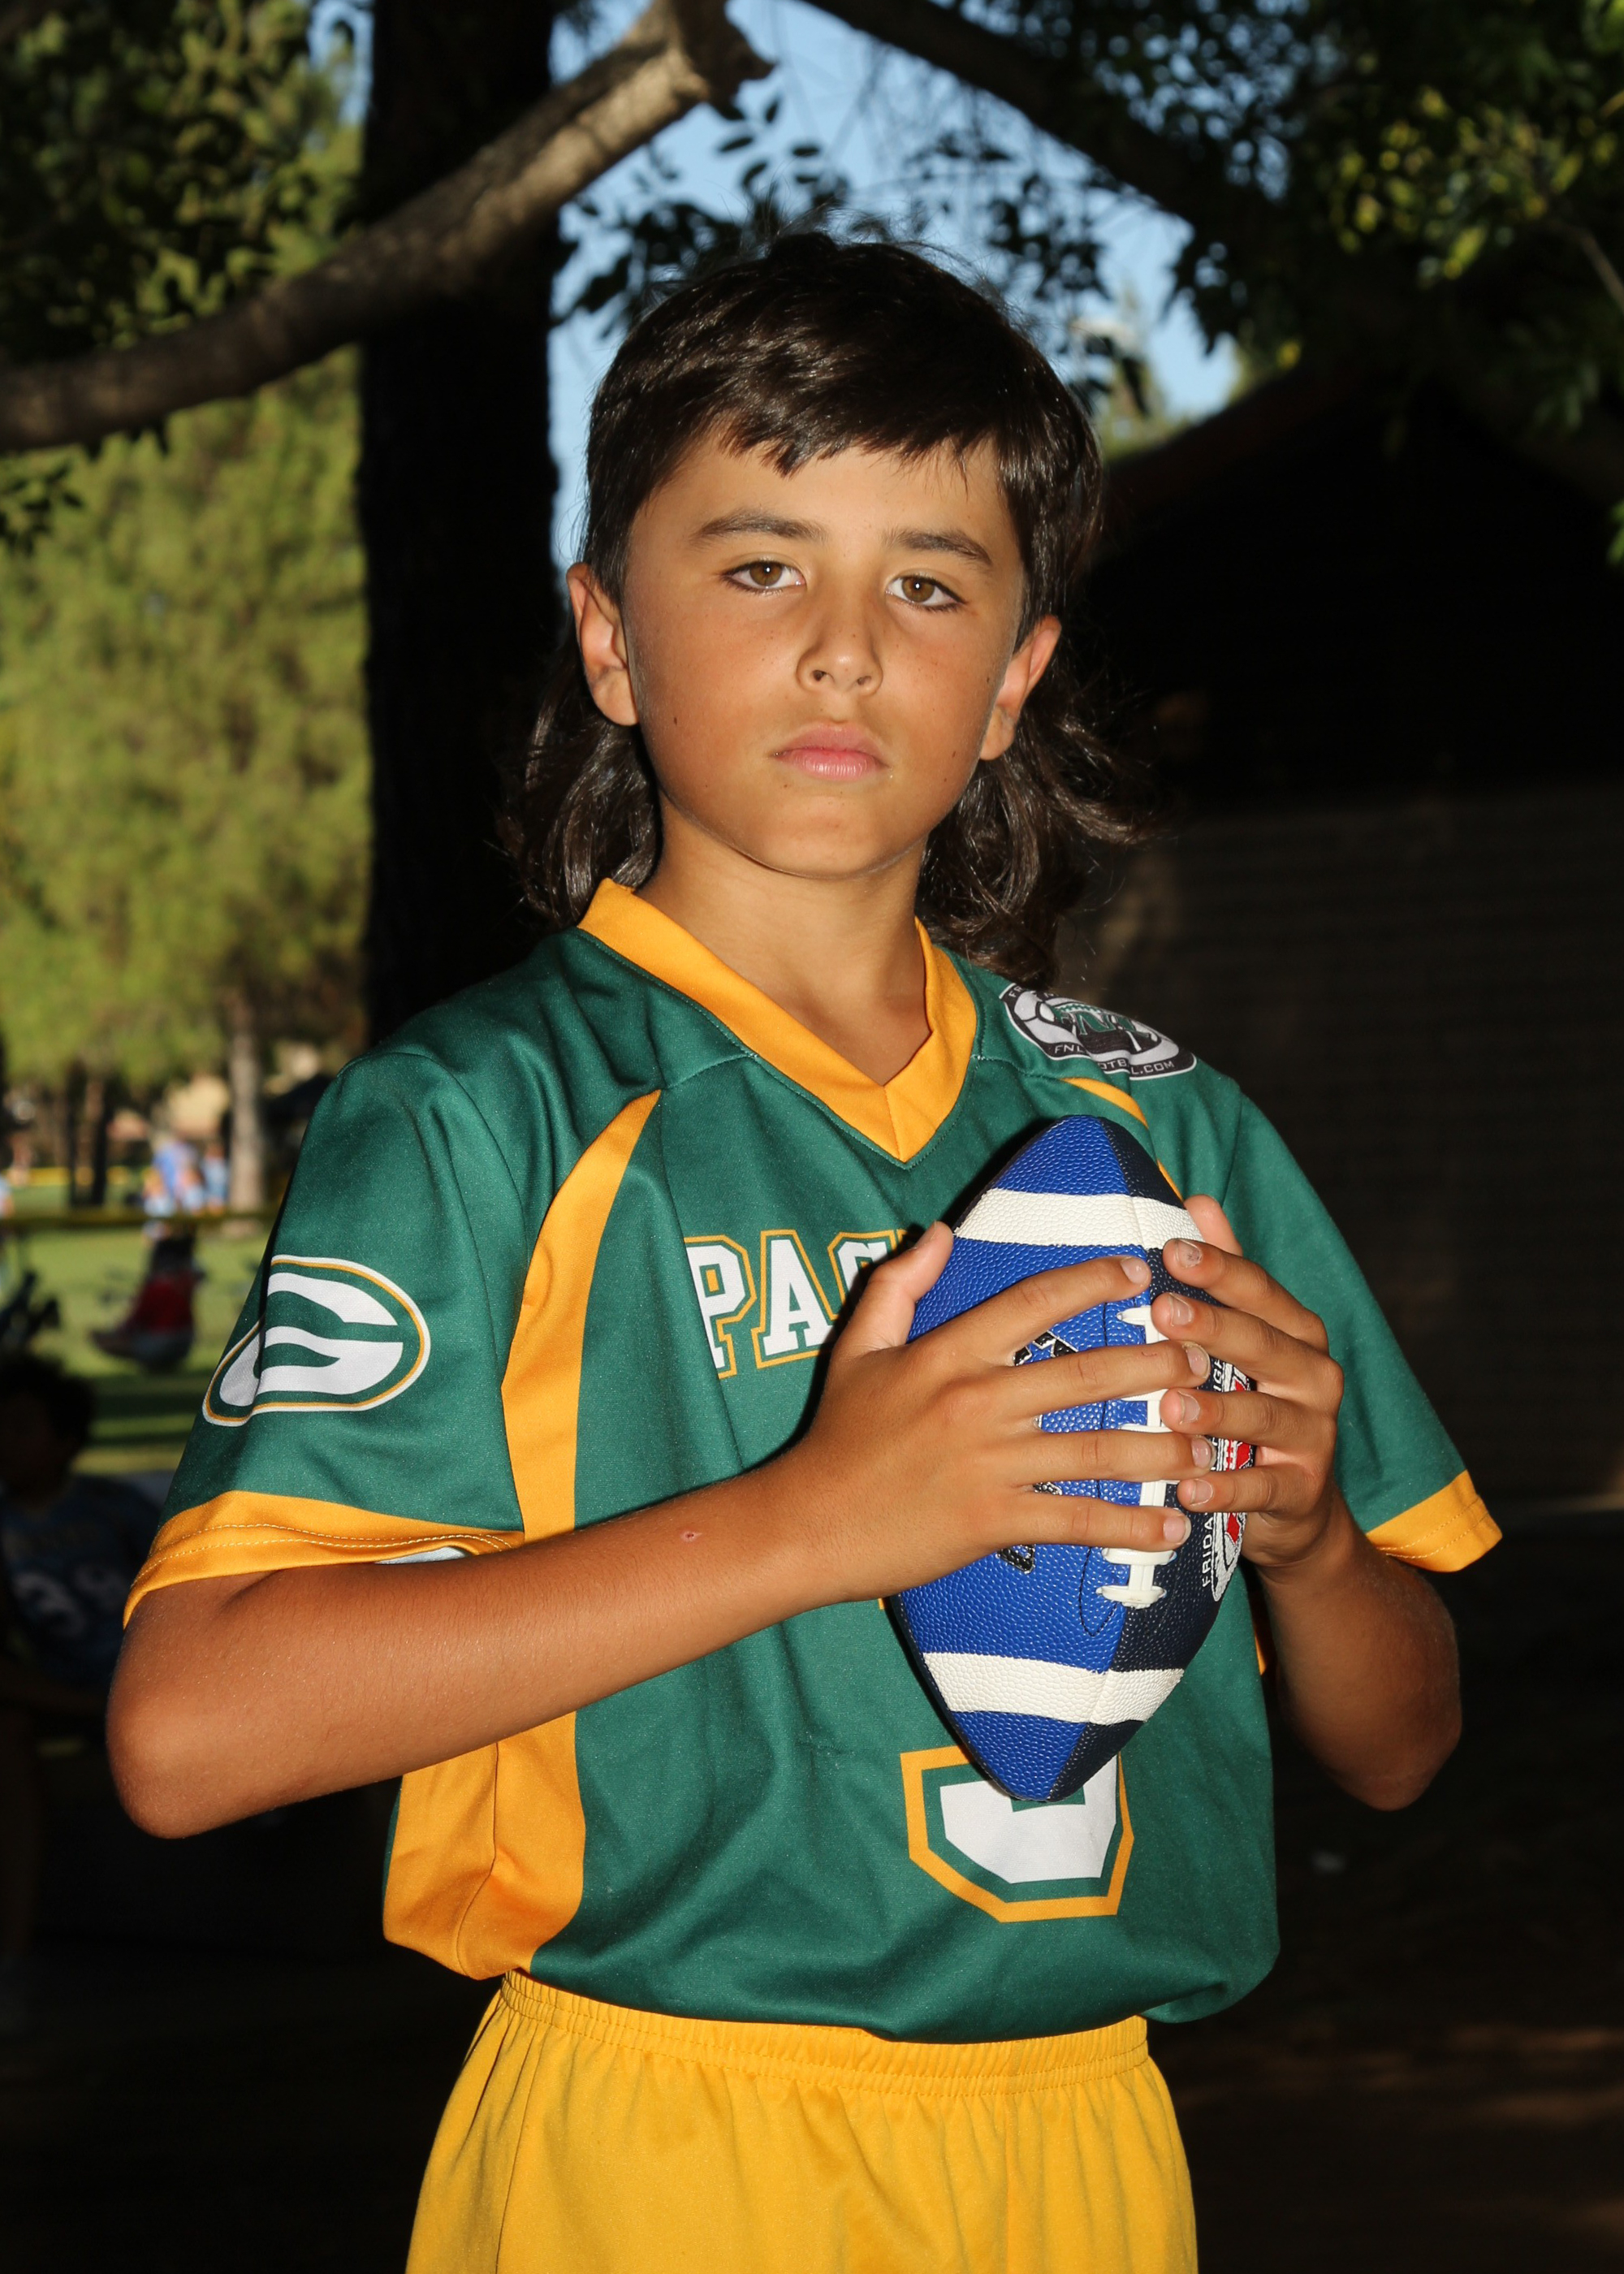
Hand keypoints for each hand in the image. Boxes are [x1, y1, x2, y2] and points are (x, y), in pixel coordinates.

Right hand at [778, 1221, 1223, 1604]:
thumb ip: (897, 1284)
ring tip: (1210, 1441)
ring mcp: (988, 1463)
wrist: (806, 1525)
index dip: (1092, 1281)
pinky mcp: (993, 1520)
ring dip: (1161, 1447)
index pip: (1033, 1301)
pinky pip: (1077, 1519)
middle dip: (1156, 1364)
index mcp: (947, 1353)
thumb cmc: (837, 1436)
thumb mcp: (857, 1348)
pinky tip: (1174, 1525)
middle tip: (1204, 1358)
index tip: (1140, 1272)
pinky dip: (1131, 1526)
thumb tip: (941, 1231)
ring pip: (1096, 1449)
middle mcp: (975, 1401)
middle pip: (1086, 1373)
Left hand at [1146, 1195, 1347, 1572]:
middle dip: (1214, 1328)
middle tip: (1162, 1312)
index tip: (1171, 1250)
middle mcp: (1314, 1377)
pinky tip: (1188, 1489)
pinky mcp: (1302, 1490)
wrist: (1299, 1507)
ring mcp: (1313, 1436)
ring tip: (1170, 1405)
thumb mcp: (1248, 1338)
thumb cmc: (1257, 1402)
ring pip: (1263, 1417)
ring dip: (1216, 1411)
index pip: (1260, 1291)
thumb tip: (1198, 1199)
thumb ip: (1228, 1276)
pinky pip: (1262, 1487)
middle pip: (1263, 1346)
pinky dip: (1226, 1489)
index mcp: (1297, 1333)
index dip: (1219, 1269)